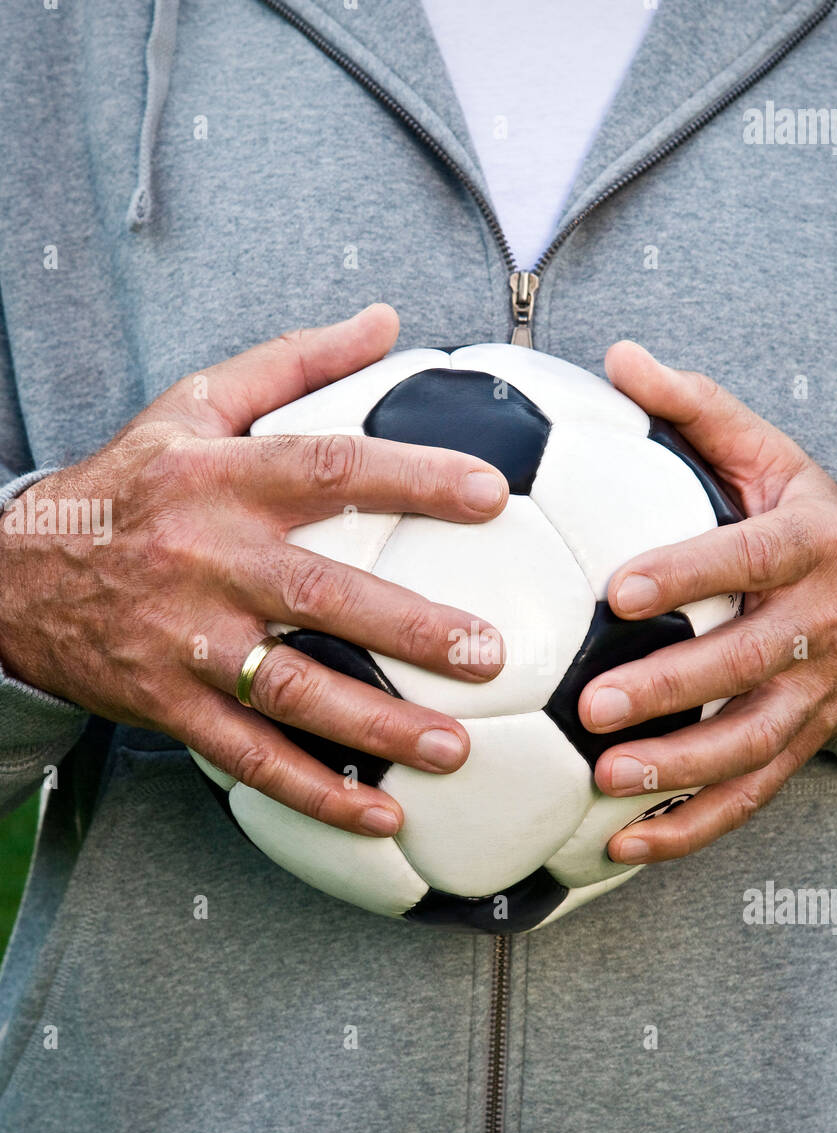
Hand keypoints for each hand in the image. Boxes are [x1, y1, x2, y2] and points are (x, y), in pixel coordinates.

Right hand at [0, 304, 508, 835]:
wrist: (15, 572)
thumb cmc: (129, 484)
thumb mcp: (193, 406)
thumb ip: (294, 363)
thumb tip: (387, 319)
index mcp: (219, 478)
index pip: (328, 469)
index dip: (412, 478)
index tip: (490, 493)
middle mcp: (205, 559)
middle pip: (320, 594)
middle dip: (412, 628)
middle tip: (492, 655)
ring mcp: (186, 640)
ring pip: (292, 690)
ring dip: (377, 725)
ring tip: (456, 749)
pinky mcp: (170, 704)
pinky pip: (249, 757)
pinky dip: (314, 790)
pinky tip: (381, 813)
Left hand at [585, 341, 836, 864]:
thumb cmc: (804, 522)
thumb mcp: (768, 458)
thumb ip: (697, 412)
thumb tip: (619, 357)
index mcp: (808, 546)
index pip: (748, 560)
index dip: (689, 573)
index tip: (618, 587)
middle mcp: (817, 627)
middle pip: (747, 665)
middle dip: (673, 689)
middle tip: (593, 707)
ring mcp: (813, 697)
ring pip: (751, 745)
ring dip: (681, 771)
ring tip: (607, 783)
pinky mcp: (800, 746)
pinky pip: (749, 796)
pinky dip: (690, 827)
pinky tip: (625, 844)